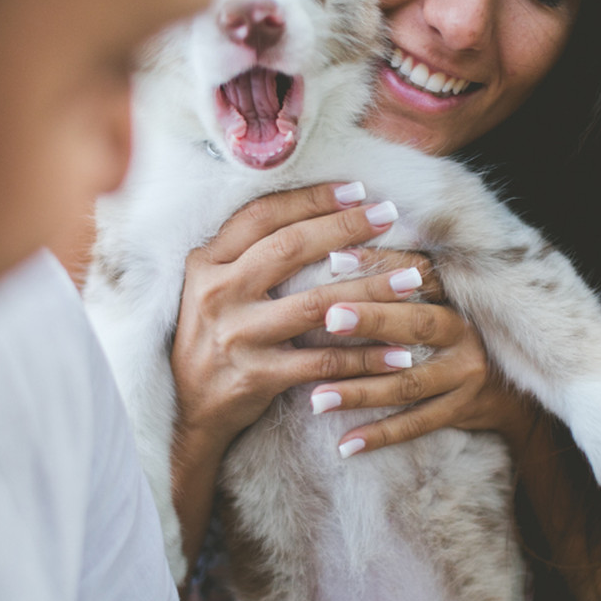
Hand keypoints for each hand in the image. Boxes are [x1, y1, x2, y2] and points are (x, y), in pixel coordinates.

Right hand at [170, 182, 432, 449]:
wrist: (189, 410)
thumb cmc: (213, 338)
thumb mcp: (213, 288)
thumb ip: (247, 253)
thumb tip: (314, 213)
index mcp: (206, 262)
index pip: (263, 216)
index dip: (310, 199)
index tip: (355, 190)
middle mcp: (218, 293)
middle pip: (291, 249)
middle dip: (346, 227)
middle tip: (390, 215)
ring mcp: (237, 336)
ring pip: (316, 304)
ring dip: (371, 289)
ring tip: (411, 279)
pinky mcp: (258, 376)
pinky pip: (324, 361)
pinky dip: (366, 358)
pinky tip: (398, 352)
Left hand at [308, 248, 535, 456]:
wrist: (511, 390)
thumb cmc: (452, 333)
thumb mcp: (440, 299)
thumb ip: (399, 282)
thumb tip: (331, 252)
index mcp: (455, 295)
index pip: (419, 271)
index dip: (381, 262)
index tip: (334, 258)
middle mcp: (464, 332)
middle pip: (417, 324)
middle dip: (372, 320)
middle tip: (329, 318)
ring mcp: (465, 374)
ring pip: (410, 383)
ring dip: (361, 391)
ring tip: (317, 399)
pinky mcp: (461, 409)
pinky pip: (418, 424)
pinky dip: (381, 435)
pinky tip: (346, 445)